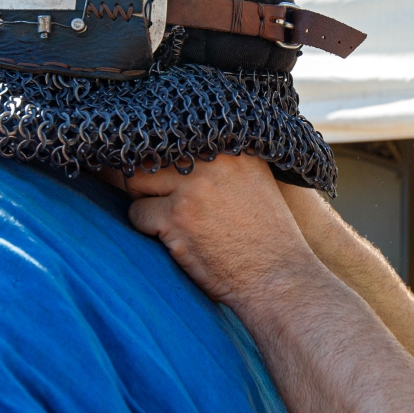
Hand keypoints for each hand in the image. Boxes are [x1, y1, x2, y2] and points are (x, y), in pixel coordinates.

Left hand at [126, 155, 319, 305]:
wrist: (278, 278)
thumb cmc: (265, 235)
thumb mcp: (252, 180)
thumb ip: (216, 160)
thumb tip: (166, 147)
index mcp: (231, 145)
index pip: (174, 134)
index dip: (163, 155)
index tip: (167, 174)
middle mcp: (212, 159)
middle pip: (150, 154)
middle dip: (148, 178)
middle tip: (167, 202)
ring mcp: (192, 187)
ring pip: (135, 180)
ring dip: (146, 201)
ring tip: (175, 221)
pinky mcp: (176, 217)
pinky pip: (136, 214)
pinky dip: (147, 229)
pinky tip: (177, 240)